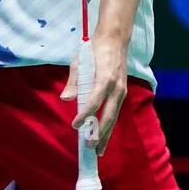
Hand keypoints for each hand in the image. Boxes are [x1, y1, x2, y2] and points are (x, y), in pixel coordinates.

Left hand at [61, 37, 128, 154]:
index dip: (85, 115)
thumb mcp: (80, 62)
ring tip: (99, 150)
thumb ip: (74, 82)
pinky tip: (104, 136)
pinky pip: (115, 111)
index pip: (95, 101)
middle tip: (90, 147)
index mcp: (105, 78)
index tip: (75, 126)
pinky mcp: (122, 92)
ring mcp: (121, 90)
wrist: (115, 39)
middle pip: (108, 115)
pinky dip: (109, 125)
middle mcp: (117, 87)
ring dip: (106, 134)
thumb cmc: (94, 49)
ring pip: (114, 117)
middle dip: (99, 133)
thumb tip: (66, 99)